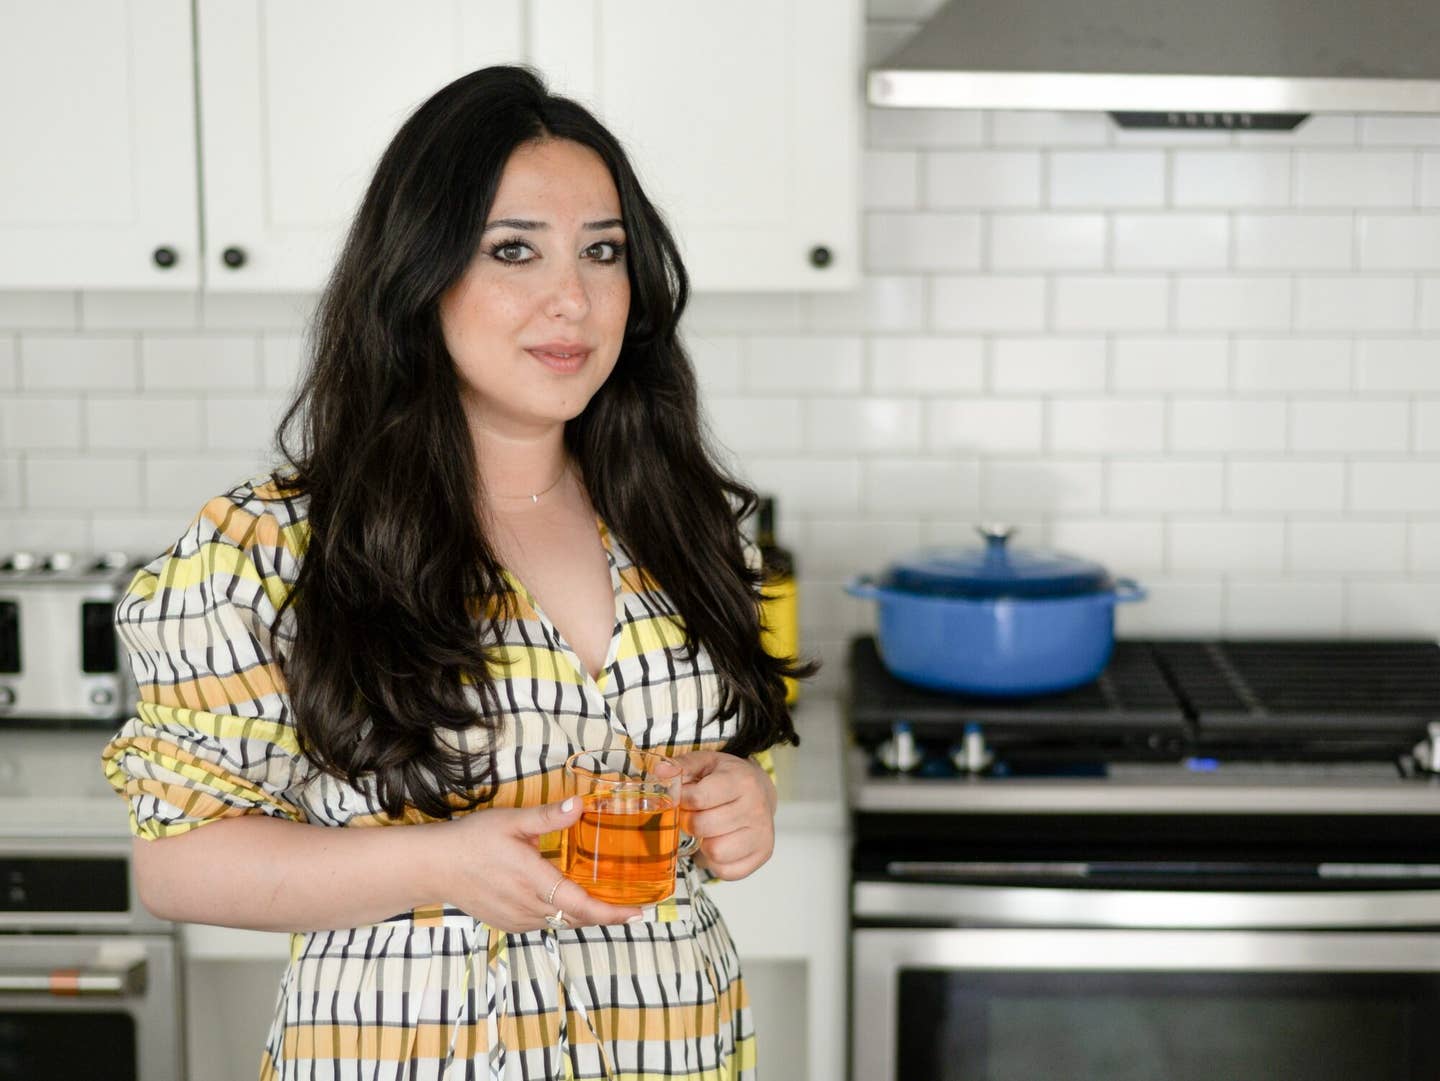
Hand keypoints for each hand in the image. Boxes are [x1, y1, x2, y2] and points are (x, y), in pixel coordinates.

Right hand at [434, 799, 641, 931]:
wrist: (435, 866)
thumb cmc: (472, 840)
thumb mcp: (512, 821)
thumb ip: (549, 817)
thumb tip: (581, 804)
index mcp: (533, 880)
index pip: (582, 906)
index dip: (613, 913)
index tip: (638, 912)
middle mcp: (528, 907)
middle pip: (577, 918)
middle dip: (606, 915)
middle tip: (632, 906)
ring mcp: (517, 919)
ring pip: (561, 921)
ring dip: (583, 914)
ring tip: (606, 901)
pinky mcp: (509, 924)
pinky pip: (544, 923)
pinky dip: (561, 914)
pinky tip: (566, 899)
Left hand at [672, 750, 777, 880]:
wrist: (761, 791)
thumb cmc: (729, 778)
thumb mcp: (706, 762)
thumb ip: (682, 765)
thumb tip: (660, 771)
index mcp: (742, 781)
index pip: (698, 798)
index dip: (682, 799)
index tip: (684, 797)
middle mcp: (756, 808)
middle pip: (702, 827)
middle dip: (691, 822)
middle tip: (696, 814)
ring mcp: (761, 833)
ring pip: (714, 852)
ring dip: (704, 843)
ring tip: (710, 829)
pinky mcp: (762, 854)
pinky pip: (725, 870)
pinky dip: (716, 861)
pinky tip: (720, 842)